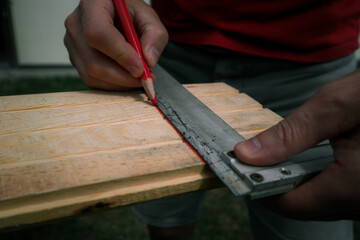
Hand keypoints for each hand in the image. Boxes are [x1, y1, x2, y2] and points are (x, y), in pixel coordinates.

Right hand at [64, 0, 167, 89]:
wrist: (116, 14)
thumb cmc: (129, 12)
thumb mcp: (148, 16)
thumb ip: (155, 34)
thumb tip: (149, 61)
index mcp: (92, 5)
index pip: (98, 33)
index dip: (120, 55)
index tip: (140, 68)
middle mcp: (76, 24)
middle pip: (93, 61)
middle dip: (123, 77)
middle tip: (145, 79)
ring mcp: (72, 43)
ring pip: (92, 74)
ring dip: (119, 83)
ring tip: (139, 79)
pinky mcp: (76, 59)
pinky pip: (92, 80)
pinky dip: (112, 85)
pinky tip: (127, 79)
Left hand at [234, 69, 359, 219]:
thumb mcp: (334, 108)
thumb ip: (289, 135)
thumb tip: (247, 154)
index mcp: (354, 187)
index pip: (292, 205)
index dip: (261, 191)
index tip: (242, 174)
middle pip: (305, 207)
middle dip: (275, 187)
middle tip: (254, 164)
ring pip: (321, 202)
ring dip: (294, 185)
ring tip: (274, 162)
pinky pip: (336, 194)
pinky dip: (315, 181)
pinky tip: (303, 162)